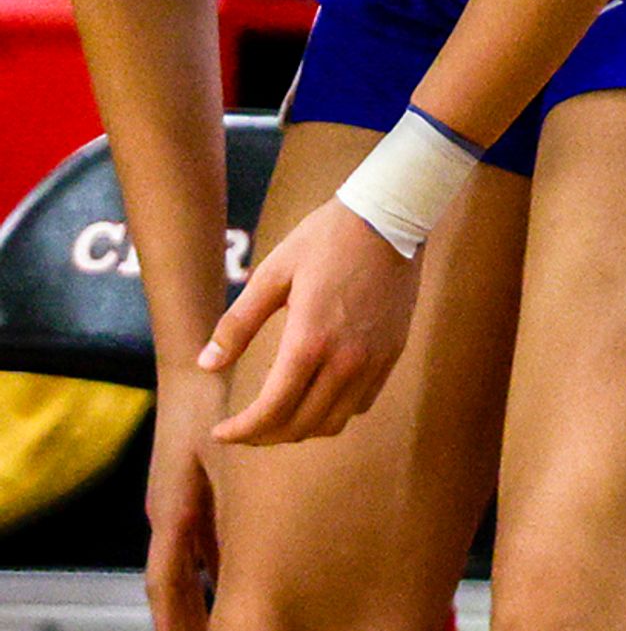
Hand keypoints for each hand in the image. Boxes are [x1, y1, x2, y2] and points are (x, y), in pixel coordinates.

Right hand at [142, 366, 219, 630]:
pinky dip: (207, 570)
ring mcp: (175, 508)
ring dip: (195, 597)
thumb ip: (233, 508)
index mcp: (173, 515)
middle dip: (186, 619)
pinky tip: (229, 584)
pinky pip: (194, 546)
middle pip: (170, 586)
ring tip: (221, 625)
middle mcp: (168, 517)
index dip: (176, 619)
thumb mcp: (229, 461)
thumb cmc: (214, 413)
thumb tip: (240, 555)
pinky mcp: (187, 496)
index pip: (165, 584)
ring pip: (182, 568)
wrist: (196, 374)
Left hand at [199, 201, 417, 445]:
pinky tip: (316, 396)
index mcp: (310, 341)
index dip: (242, 430)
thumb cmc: (326, 239)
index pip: (272, 410)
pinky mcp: (393, 351)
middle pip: (301, 425)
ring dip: (300, 428)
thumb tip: (206, 364)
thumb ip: (237, 324)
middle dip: (264, 435)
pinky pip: (361, 403)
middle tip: (243, 428)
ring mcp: (374, 358)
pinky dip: (334, 411)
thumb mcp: (272, 274)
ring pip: (334, 421)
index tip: (221, 432)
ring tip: (277, 417)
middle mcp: (345, 359)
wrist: (391, 216)